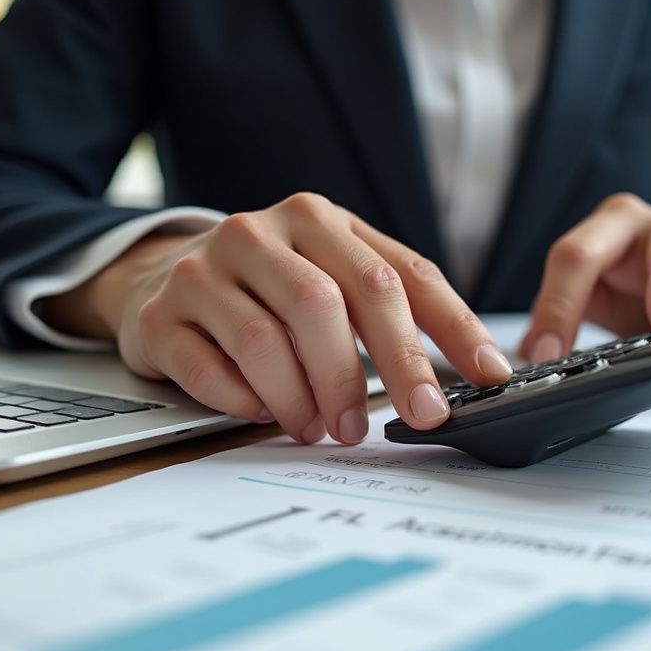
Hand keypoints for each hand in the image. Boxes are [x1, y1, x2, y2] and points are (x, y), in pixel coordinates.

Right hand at [44, 193, 512, 442]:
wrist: (160, 279)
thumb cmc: (268, 288)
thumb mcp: (332, 277)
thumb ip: (391, 309)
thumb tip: (471, 372)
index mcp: (319, 221)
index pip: (398, 274)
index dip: (451, 330)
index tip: (489, 379)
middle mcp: (260, 233)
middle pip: (330, 305)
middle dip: (374, 375)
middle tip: (400, 422)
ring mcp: (203, 271)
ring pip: (267, 342)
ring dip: (306, 400)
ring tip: (323, 429)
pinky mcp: (161, 315)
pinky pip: (212, 371)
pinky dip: (247, 404)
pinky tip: (265, 413)